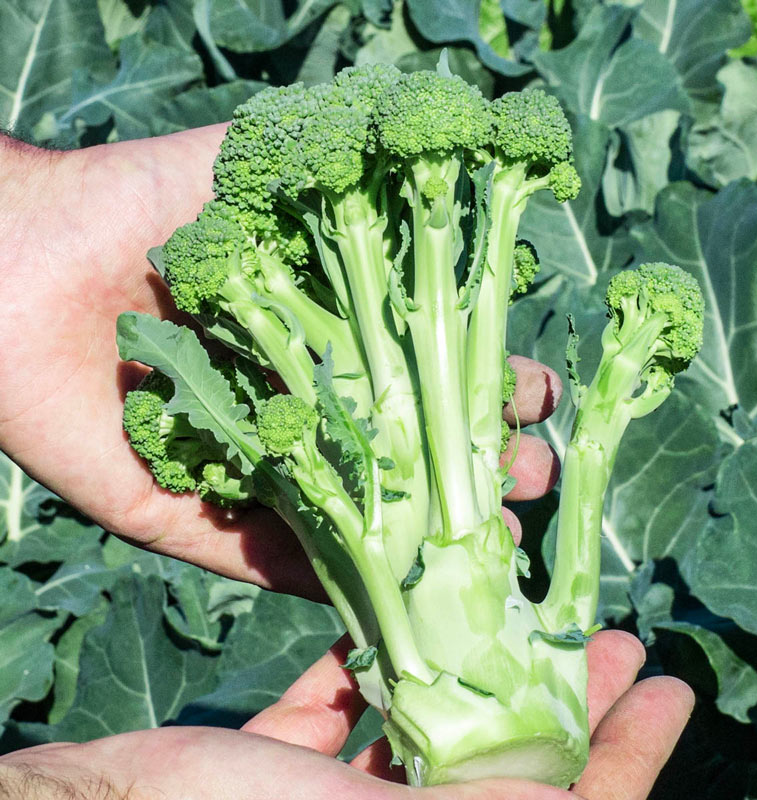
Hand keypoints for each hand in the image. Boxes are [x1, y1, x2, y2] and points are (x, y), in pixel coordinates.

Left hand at [0, 133, 560, 593]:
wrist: (16, 264)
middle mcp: (300, 402)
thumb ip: (343, 160)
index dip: (488, 379)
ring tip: (498, 538)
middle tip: (536, 474)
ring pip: (358, 514)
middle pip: (408, 445)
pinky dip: (338, 582)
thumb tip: (441, 151)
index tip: (540, 394)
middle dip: (481, 459)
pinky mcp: (195, 515)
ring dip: (432, 534)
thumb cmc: (143, 203)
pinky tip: (405, 596)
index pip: (428, 366)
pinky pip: (274, 562)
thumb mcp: (260, 164)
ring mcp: (252, 465)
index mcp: (323, 333)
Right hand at [0, 631, 692, 798]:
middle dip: (563, 704)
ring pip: (427, 735)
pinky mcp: (279, 772)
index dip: (629, 765)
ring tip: (513, 610)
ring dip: (471, 673)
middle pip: (505, 770)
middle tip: (608, 638)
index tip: (669, 690)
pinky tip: (387, 623)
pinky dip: (366, 676)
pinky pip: (340, 719)